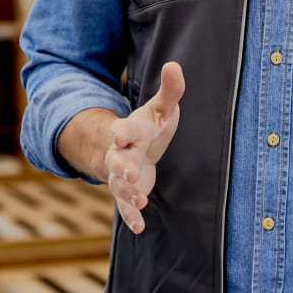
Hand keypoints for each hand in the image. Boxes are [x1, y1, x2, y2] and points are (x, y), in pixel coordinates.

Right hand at [105, 62, 184, 234]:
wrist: (130, 151)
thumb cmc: (149, 128)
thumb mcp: (160, 109)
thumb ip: (169, 90)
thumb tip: (174, 65)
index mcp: (130, 131)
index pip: (124, 129)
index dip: (121, 131)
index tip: (118, 134)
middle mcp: (121, 154)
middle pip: (117, 161)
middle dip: (122, 167)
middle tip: (129, 174)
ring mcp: (121, 176)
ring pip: (119, 186)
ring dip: (127, 194)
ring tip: (140, 201)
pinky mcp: (127, 193)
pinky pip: (125, 206)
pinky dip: (131, 216)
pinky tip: (139, 227)